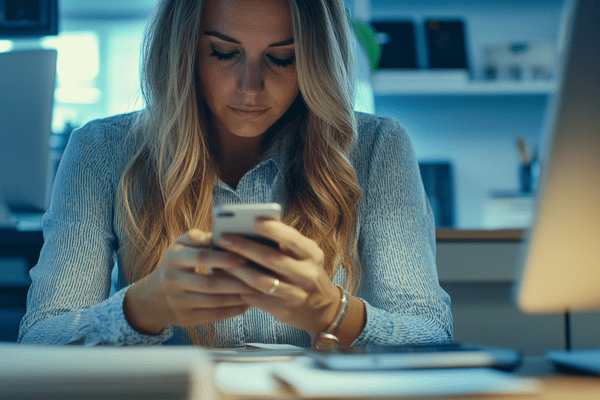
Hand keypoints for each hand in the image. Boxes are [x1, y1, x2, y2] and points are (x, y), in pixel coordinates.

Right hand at [123, 229, 258, 334]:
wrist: (153, 297)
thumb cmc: (177, 264)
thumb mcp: (180, 246)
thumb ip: (198, 237)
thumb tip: (219, 234)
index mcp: (173, 259)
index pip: (201, 258)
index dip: (224, 258)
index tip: (244, 257)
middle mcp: (172, 282)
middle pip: (209, 284)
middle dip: (235, 281)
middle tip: (257, 277)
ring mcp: (178, 303)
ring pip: (213, 302)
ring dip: (237, 297)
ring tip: (256, 290)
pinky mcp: (185, 319)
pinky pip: (213, 316)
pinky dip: (232, 310)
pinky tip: (247, 304)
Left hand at [215, 219, 341, 336]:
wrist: (322, 309)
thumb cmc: (305, 272)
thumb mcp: (305, 255)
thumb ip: (285, 243)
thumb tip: (250, 228)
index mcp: (312, 255)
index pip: (293, 239)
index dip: (274, 229)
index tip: (254, 220)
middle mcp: (306, 274)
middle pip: (272, 259)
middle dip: (245, 247)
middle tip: (223, 238)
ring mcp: (295, 294)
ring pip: (261, 281)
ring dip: (238, 269)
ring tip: (221, 259)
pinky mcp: (283, 310)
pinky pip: (256, 298)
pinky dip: (239, 287)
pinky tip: (226, 279)